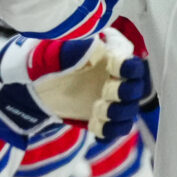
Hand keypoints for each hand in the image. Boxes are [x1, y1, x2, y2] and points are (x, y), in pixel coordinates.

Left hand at [0, 27, 151, 139]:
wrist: (41, 83)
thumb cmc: (53, 60)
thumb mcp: (60, 50)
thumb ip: (78, 48)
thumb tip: (96, 46)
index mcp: (111, 57)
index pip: (130, 62)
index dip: (127, 67)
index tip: (111, 66)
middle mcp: (118, 79)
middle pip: (135, 89)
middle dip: (123, 92)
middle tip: (105, 91)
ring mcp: (114, 100)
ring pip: (129, 111)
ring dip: (116, 113)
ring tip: (97, 111)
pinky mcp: (106, 119)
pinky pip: (116, 129)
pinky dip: (108, 130)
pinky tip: (93, 124)